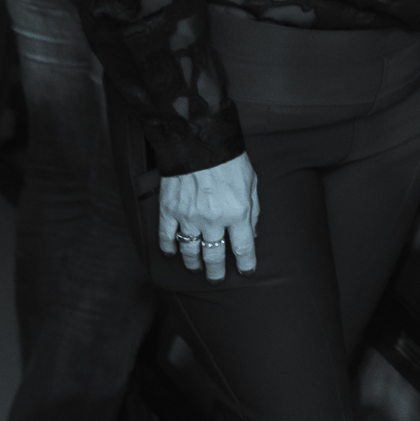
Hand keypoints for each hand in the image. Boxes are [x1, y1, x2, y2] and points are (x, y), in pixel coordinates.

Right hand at [159, 153, 259, 282]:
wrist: (199, 141)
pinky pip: (167, 236)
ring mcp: (188, 217)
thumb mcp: (252, 184)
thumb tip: (250, 234)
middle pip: (214, 255)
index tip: (246, 272)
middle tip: (216, 279)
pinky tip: (173, 253)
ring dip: (193, 263)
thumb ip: (252, 211)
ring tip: (196, 268)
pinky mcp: (169, 210)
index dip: (245, 263)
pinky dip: (169, 248)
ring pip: (190, 250)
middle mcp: (213, 220)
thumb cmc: (230, 160)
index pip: (243, 248)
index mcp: (237, 213)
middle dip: (216, 271)